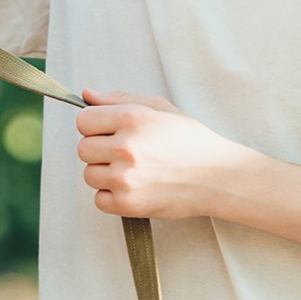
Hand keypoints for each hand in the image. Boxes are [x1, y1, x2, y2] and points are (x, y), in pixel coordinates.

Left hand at [76, 89, 247, 219]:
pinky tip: (132, 187)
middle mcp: (125, 147)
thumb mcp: (158, 107)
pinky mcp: (128, 205)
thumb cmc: (189, 139)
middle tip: (123, 151)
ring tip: (131, 170)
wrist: (218, 176)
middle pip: (83, 148)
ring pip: (89, 175)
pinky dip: (111, 196)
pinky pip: (99, 200)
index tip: (109, 130)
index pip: (83, 120)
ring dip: (104, 173)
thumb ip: (118, 99)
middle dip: (98, 149)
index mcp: (131, 118)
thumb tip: (86, 95)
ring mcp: (125, 178)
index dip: (95, 124)